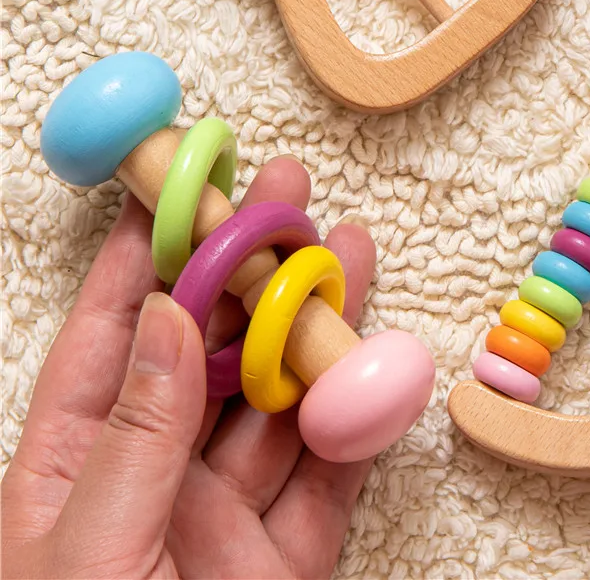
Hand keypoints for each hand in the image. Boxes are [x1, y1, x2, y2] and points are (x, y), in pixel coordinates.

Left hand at [2, 157, 376, 578]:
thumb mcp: (83, 564)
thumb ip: (134, 439)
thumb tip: (170, 320)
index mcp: (68, 481)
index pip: (106, 347)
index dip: (139, 265)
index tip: (172, 193)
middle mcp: (150, 488)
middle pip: (209, 359)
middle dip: (246, 274)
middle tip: (281, 197)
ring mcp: (224, 527)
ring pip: (278, 405)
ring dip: (315, 330)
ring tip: (348, 250)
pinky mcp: (288, 567)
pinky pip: (330, 479)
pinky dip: (356, 421)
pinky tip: (375, 358)